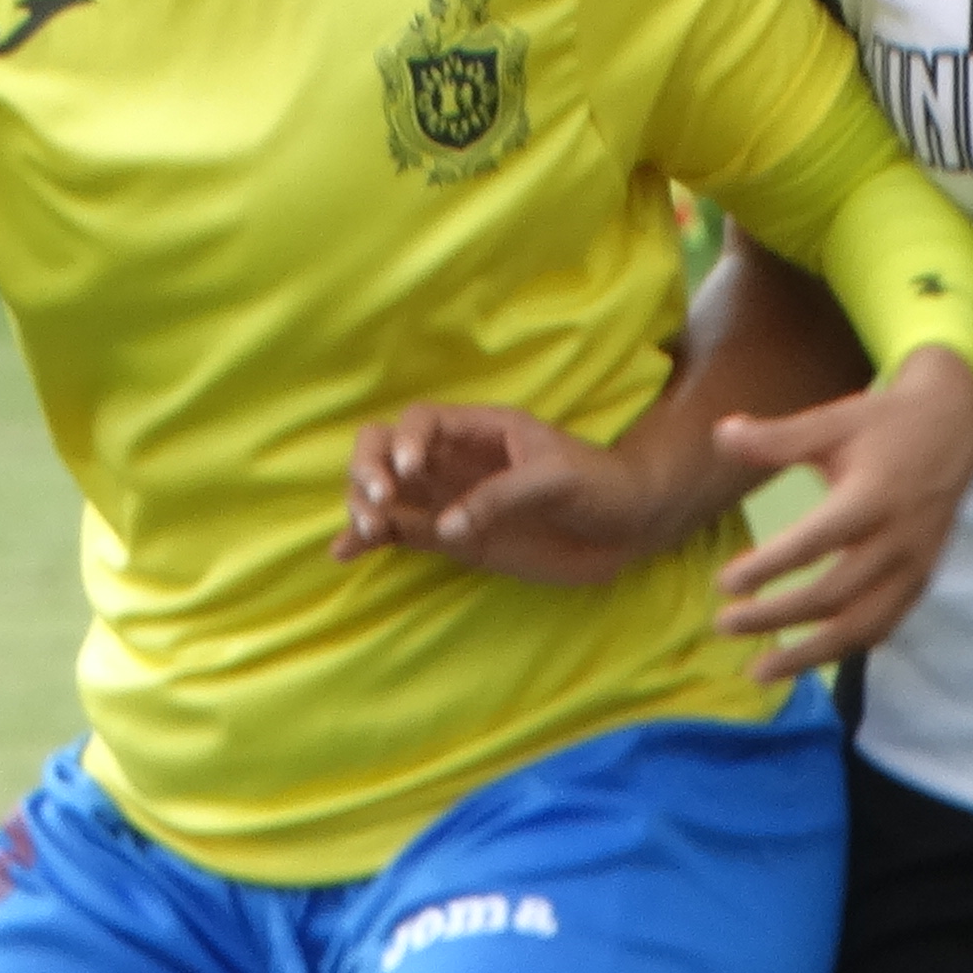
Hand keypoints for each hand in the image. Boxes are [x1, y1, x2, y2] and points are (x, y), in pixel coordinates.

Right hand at [340, 400, 683, 584]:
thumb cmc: (599, 484)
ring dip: (364, 506)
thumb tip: (446, 524)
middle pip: (386, 449)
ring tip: (367, 529)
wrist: (628, 526)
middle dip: (368, 468)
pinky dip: (371, 540)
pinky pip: (403, 533)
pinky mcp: (453, 539)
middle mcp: (454, 461)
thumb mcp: (556, 479)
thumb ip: (501, 496)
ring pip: (386, 494)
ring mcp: (450, 500)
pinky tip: (344, 550)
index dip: (404, 439)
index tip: (408, 469)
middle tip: (376, 498)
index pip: (423, 421)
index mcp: (479, 431)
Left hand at [708, 343, 972, 680]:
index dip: (771, 567)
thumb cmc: (881, 426)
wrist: (952, 432)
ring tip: (759, 672)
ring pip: (862, 627)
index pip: (817, 542)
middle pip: (835, 595)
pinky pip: (882, 628)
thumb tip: (720, 436)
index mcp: (874, 496)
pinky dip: (843, 649)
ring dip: (809, 654)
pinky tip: (804, 660)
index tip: (725, 583)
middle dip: (777, 616)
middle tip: (725, 624)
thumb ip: (777, 438)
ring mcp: (915, 567)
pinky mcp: (921, 583)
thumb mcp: (831, 421)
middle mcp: (899, 540)